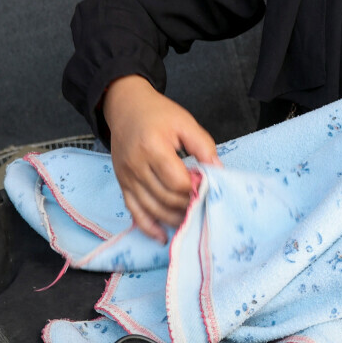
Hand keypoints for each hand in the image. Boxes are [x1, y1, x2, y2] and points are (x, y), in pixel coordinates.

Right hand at [100, 75, 219, 239]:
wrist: (125, 106)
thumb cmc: (157, 113)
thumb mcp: (185, 122)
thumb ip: (204, 147)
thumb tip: (219, 172)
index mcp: (153, 148)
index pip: (177, 182)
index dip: (195, 190)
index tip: (208, 189)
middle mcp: (136, 165)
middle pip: (165, 199)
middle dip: (187, 206)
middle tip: (204, 206)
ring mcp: (127, 177)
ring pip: (152, 209)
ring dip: (173, 219)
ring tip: (191, 221)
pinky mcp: (122, 184)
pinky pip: (134, 211)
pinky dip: (148, 227)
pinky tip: (162, 236)